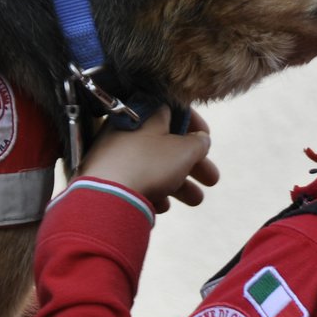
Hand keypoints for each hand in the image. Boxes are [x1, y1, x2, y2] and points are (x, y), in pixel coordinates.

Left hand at [78, 107, 218, 212]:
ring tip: (195, 200)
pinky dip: (153, 191)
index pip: (173, 110)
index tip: (207, 138)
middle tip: (211, 180)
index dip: (195, 124)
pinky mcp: (106, 177)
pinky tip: (161, 206)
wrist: (105, 195)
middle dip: (193, 164)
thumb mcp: (184, 151)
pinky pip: (135, 180)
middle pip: (167, 144)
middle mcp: (127, 130)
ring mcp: (114, 154)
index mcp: (145, 114)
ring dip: (179, 183)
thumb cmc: (148, 165)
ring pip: (153, 165)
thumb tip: (201, 139)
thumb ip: (198, 142)